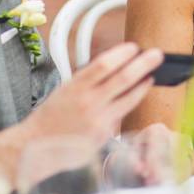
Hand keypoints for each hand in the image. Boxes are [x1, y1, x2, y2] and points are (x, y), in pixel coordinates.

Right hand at [26, 43, 162, 144]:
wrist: (36, 146)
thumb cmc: (50, 116)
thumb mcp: (65, 89)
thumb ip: (89, 79)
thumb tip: (114, 65)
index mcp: (75, 87)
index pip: (104, 64)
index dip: (122, 54)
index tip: (134, 47)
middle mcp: (88, 103)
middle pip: (123, 78)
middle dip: (144, 64)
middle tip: (156, 55)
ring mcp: (98, 120)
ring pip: (130, 98)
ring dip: (143, 84)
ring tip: (151, 74)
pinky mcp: (104, 135)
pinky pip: (123, 115)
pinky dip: (132, 102)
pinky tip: (138, 94)